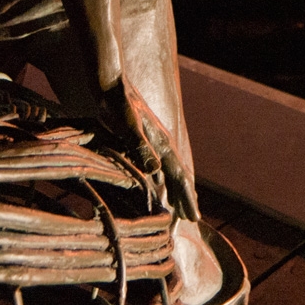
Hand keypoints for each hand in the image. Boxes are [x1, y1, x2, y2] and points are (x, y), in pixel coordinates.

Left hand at [99, 78, 198, 220]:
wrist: (110, 85)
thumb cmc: (118, 106)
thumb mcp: (127, 127)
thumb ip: (141, 147)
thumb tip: (156, 172)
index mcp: (163, 144)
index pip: (179, 177)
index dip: (186, 198)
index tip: (193, 218)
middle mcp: (163, 145)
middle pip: (179, 176)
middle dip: (186, 197)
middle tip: (193, 219)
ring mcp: (154, 142)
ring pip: (170, 171)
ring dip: (176, 190)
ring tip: (180, 207)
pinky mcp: (143, 141)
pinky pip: (159, 166)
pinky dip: (163, 180)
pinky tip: (158, 185)